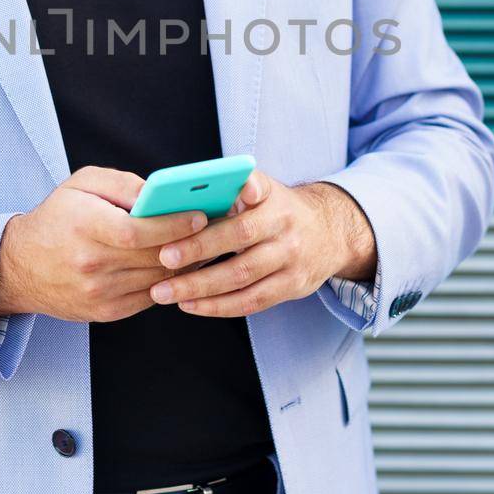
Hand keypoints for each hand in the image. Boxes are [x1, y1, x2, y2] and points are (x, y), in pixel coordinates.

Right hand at [0, 166, 213, 323]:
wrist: (20, 268)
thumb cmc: (56, 218)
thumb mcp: (81, 184)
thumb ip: (122, 184)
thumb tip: (161, 194)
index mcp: (84, 227)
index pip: (138, 231)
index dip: (173, 225)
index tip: (199, 215)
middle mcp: (91, 264)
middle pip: (153, 257)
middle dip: (189, 243)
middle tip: (215, 228)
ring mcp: (99, 293)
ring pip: (158, 280)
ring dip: (185, 264)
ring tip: (204, 245)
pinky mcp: (105, 313)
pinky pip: (149, 297)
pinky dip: (169, 282)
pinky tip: (181, 266)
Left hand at [146, 169, 376, 318]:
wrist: (331, 232)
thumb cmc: (280, 208)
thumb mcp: (266, 188)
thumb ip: (235, 187)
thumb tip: (193, 191)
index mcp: (275, 203)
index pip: (246, 212)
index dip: (221, 220)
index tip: (181, 230)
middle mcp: (286, 233)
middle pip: (239, 248)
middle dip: (197, 255)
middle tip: (162, 260)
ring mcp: (292, 264)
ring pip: (242, 281)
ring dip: (200, 289)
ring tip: (164, 292)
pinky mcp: (292, 288)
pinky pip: (251, 302)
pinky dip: (218, 306)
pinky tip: (190, 305)